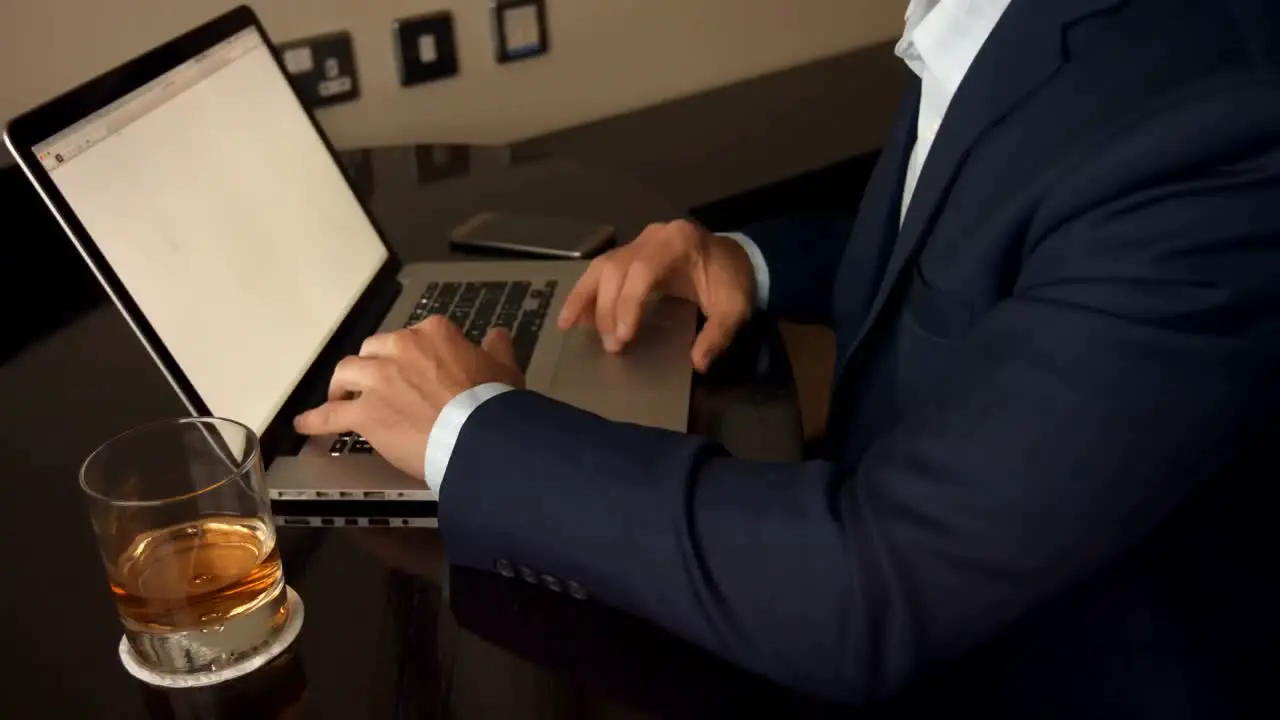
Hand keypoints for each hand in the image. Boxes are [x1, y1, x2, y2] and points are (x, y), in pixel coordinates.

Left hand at [293, 317, 523, 478]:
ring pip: (347, 373)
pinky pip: (330, 415)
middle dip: (374, 366)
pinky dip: (316, 420)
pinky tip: (306, 425)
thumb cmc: (493, 403)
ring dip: (342, 385)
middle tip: (378, 384)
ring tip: (341, 397)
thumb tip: (497, 335)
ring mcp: (378, 381)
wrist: (479, 435)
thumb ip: (496, 347)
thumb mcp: (504, 367)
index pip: (413, 336)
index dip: (412, 355)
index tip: (417, 369)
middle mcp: (400, 349)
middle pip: (373, 350)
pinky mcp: (365, 414)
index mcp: (433, 333)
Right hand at [557, 219, 754, 371]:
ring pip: (602, 265)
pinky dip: (586, 291)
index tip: (624, 338)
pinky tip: (574, 315)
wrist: (739, 258)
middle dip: (608, 309)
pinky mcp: (632, 251)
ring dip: (584, 297)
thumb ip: (717, 335)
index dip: (628, 305)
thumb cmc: (734, 282)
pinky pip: (602, 268)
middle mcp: (653, 236)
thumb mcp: (734, 309)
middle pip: (616, 269)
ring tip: (569, 326)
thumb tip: (698, 362)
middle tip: (611, 346)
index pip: (642, 272)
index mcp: (679, 243)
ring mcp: (640, 241)